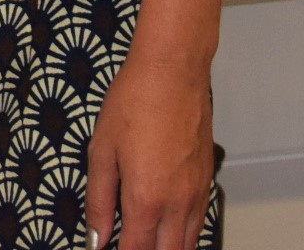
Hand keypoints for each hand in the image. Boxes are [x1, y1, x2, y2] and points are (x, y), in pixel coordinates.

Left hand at [84, 51, 212, 248]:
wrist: (172, 71)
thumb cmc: (135, 101)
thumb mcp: (101, 150)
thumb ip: (99, 200)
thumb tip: (96, 237)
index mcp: (145, 198)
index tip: (109, 248)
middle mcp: (176, 203)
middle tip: (128, 243)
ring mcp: (196, 193)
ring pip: (187, 244)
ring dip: (167, 248)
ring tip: (147, 238)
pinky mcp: (207, 181)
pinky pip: (199, 222)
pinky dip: (184, 233)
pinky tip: (168, 225)